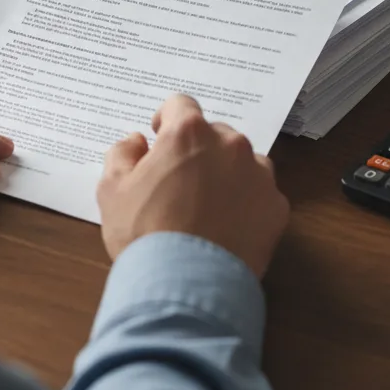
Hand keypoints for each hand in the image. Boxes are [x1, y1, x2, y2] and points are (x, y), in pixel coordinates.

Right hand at [98, 94, 288, 276]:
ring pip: (243, 162)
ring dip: (226, 173)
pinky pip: (260, 195)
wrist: (185, 285)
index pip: (180, 105)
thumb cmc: (143, 232)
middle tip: (180, 181)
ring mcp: (258, 176)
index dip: (166, 119)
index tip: (159, 138)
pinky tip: (228, 227)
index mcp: (188, 133)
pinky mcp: (277, 208)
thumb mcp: (112, 189)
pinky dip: (246, 203)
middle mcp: (230, 145)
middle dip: (197, 150)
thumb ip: (123, 154)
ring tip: (208, 205)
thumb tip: (137, 142)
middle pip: (214, 133)